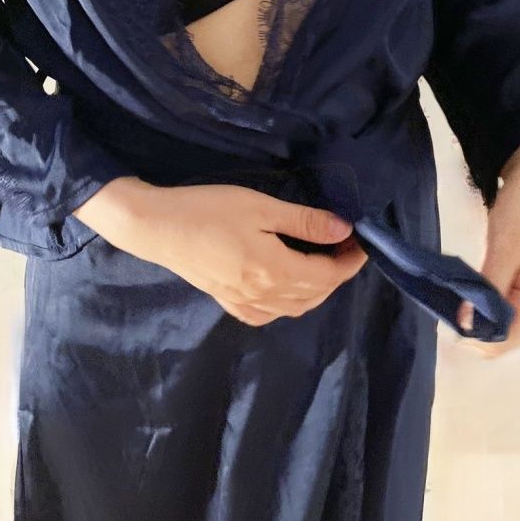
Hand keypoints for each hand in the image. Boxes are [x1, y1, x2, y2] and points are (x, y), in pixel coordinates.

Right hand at [73, 176, 367, 325]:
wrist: (156, 227)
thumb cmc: (208, 210)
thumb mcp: (260, 207)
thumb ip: (304, 222)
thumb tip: (343, 230)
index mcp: (275, 271)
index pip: (329, 275)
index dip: (351, 261)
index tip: (363, 242)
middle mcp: (263, 295)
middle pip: (316, 293)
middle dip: (338, 273)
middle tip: (346, 246)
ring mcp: (243, 302)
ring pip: (295, 306)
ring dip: (317, 289)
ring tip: (322, 262)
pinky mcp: (227, 301)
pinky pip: (268, 313)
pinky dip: (288, 303)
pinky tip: (286, 287)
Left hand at [459, 134, 519, 355]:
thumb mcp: (504, 247)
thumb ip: (486, 291)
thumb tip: (465, 327)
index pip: (504, 342)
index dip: (472, 335)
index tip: (446, 313)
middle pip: (505, 334)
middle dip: (476, 320)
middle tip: (449, 295)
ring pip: (506, 319)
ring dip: (482, 308)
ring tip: (460, 287)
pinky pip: (511, 303)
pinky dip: (491, 296)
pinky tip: (477, 281)